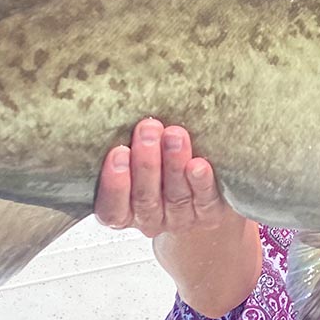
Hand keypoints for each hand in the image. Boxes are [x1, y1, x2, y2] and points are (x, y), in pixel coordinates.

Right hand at [94, 118, 232, 237]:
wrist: (201, 185)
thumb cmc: (157, 162)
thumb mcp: (134, 153)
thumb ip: (126, 142)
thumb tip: (114, 101)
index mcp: (123, 209)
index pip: (111, 208)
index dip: (114, 184)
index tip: (118, 152)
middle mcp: (149, 218)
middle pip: (145, 197)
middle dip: (146, 162)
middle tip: (148, 130)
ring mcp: (180, 218)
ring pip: (175, 196)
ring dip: (173, 164)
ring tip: (175, 135)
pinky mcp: (208, 213)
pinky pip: (204, 201)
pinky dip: (201, 182)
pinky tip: (199, 165)